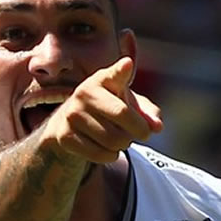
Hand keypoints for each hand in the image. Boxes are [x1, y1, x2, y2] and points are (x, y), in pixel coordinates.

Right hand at [40, 56, 162, 164]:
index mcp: (103, 79)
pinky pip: (100, 154)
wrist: (71, 121)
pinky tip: (107, 149)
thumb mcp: (129, 103)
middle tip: (136, 133)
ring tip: (119, 139)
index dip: (121, 71)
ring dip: (124, 145)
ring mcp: (72, 114)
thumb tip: (156, 127)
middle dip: (137, 131)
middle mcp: (84, 93)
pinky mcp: (64, 136)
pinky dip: (110, 156)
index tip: (127, 65)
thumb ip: (148, 113)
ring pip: (113, 140)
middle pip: (123, 116)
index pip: (115, 74)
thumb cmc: (108, 109)